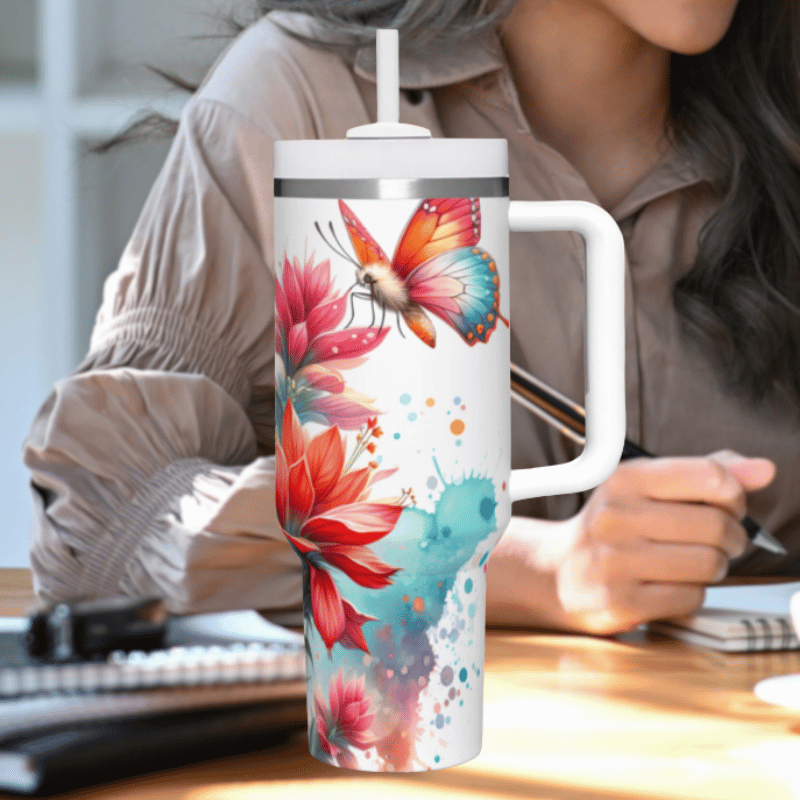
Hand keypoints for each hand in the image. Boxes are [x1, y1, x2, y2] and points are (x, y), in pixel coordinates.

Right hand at [549, 450, 775, 634]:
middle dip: (732, 537)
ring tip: (694, 562)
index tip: (728, 505)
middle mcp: (615, 516)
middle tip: (720, 541)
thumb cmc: (614, 528)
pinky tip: (672, 584)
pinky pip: (690, 597)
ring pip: (708, 564)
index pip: (709, 475)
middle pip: (715, 525)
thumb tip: (763, 470)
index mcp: (624, 479)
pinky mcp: (620, 601)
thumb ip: (705, 473)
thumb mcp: (648, 488)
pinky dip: (693, 593)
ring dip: (714, 567)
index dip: (734, 495)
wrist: (559, 572)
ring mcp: (614, 561)